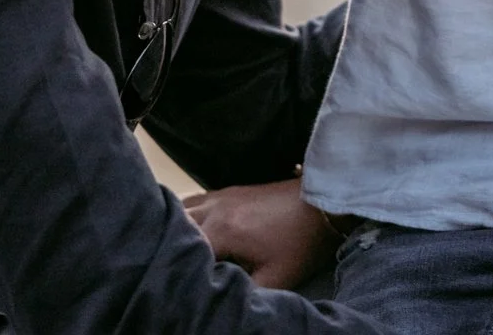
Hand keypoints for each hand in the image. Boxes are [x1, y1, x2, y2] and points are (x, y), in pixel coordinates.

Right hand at [182, 178, 340, 290]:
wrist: (323, 203)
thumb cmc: (302, 242)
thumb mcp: (277, 277)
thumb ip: (245, 292)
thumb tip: (221, 300)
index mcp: (223, 231)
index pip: (184, 254)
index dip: (180, 273)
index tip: (179, 286)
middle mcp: (215, 209)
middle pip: (176, 229)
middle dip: (171, 249)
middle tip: (169, 269)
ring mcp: (220, 196)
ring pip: (181, 210)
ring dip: (176, 230)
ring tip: (173, 250)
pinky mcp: (228, 191)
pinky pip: (195, 200)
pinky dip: (186, 215)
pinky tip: (190, 230)